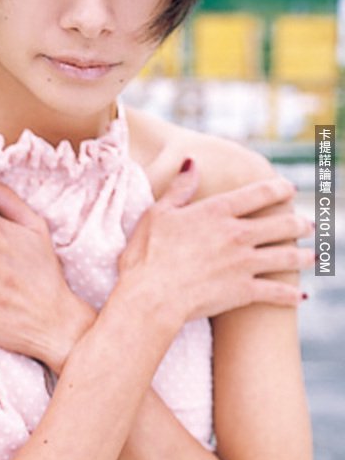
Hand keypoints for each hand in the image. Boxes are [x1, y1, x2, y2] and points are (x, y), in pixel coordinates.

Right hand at [117, 161, 313, 328]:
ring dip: (303, 256)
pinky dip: (291, 295)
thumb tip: (192, 163)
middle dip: (299, 223)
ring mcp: (244, 263)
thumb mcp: (158, 213)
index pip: (258, 194)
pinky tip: (301, 296)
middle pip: (280, 224)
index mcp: (217, 211)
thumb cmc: (147, 253)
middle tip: (309, 225)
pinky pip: (276, 292)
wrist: (151, 295)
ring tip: (313, 256)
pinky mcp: (244, 291)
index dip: (279, 189)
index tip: (290, 188)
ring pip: (286, 257)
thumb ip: (179, 188)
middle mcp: (237, 234)